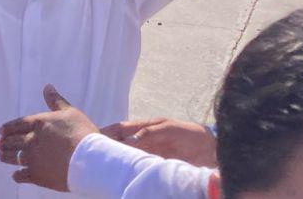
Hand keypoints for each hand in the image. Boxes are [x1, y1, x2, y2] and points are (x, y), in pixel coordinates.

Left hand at [0, 85, 95, 190]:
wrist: (89, 159)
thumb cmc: (82, 133)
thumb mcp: (70, 112)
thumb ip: (55, 100)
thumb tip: (47, 86)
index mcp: (38, 123)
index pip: (18, 124)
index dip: (8, 128)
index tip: (1, 131)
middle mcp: (31, 140)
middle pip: (13, 141)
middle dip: (4, 142)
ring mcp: (32, 158)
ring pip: (13, 157)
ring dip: (5, 156)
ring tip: (1, 156)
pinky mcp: (36, 175)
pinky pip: (21, 175)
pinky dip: (17, 175)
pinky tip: (15, 175)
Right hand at [100, 117, 216, 166]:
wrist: (209, 149)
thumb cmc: (190, 133)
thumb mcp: (169, 128)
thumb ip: (149, 132)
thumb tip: (129, 140)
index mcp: (146, 127)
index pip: (121, 128)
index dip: (107, 132)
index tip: (94, 138)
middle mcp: (144, 140)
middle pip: (120, 143)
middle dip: (107, 148)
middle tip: (93, 156)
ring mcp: (149, 153)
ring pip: (127, 156)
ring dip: (117, 160)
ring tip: (104, 168)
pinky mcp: (155, 165)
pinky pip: (138, 167)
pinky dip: (129, 170)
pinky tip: (122, 175)